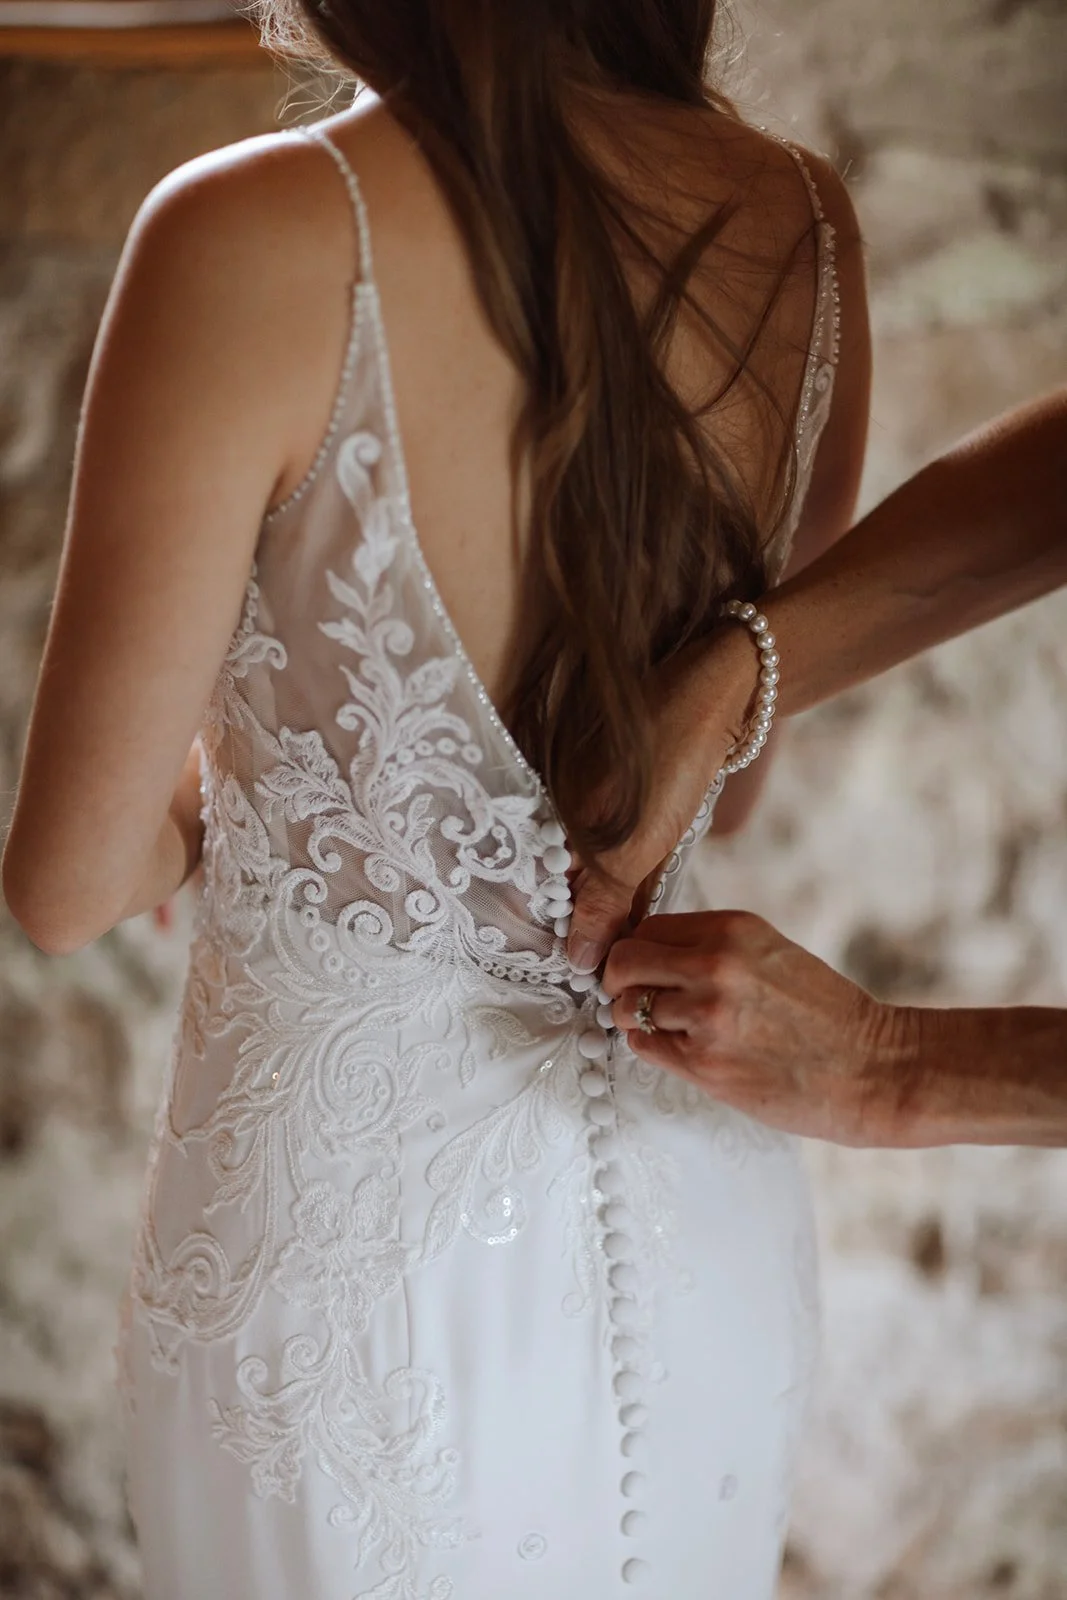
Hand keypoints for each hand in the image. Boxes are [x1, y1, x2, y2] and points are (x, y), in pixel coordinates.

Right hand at [566, 629, 754, 972]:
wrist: (718, 697)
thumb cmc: (666, 763)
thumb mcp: (631, 845)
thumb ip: (604, 901)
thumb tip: (579, 958)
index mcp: (554, 818)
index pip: (540, 888)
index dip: (556, 930)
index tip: (574, 975)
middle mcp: (571, 813)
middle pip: (569, 884)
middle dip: (583, 927)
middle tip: (601, 973)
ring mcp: (606, 808)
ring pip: (602, 874)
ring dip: (613, 913)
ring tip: (621, 957)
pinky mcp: (641, 806)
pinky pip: (629, 859)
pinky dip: (635, 889)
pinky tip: (643, 918)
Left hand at [603, 909, 904, 1146]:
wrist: (870, 1068)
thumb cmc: (823, 1013)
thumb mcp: (770, 952)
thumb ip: (711, 945)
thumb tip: (646, 951)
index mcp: (732, 930)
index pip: (646, 927)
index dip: (637, 948)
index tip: (641, 965)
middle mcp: (714, 965)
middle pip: (624, 961)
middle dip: (619, 978)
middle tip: (630, 994)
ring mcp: (706, 1016)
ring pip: (628, 1007)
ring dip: (636, 1017)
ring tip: (669, 1026)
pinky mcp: (704, 1064)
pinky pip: (645, 1046)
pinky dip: (651, 1045)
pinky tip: (679, 1047)